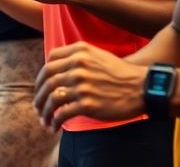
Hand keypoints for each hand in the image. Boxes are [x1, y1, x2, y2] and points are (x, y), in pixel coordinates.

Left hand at [33, 42, 147, 130]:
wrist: (142, 87)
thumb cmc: (121, 73)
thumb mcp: (98, 55)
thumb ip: (78, 58)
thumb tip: (58, 72)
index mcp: (79, 52)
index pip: (50, 60)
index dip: (42, 75)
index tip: (41, 86)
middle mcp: (78, 66)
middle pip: (47, 80)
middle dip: (39, 95)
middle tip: (37, 106)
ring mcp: (82, 85)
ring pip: (51, 98)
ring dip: (43, 111)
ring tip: (44, 120)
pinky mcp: (87, 104)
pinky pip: (62, 114)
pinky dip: (54, 122)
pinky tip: (55, 127)